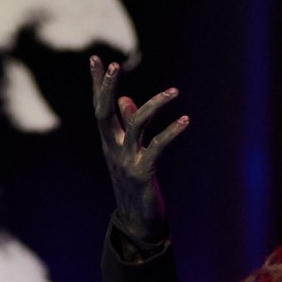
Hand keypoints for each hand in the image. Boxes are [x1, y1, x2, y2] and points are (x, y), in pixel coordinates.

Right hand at [90, 57, 187, 244]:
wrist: (138, 223)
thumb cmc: (136, 185)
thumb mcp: (130, 152)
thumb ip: (127, 125)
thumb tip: (127, 100)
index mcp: (110, 142)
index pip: (100, 107)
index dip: (97, 84)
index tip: (95, 58)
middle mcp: (113, 149)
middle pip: (104, 113)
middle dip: (106, 88)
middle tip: (114, 65)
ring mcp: (125, 161)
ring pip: (134, 124)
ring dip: (154, 104)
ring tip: (175, 92)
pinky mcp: (141, 174)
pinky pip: (156, 146)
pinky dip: (172, 132)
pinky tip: (185, 121)